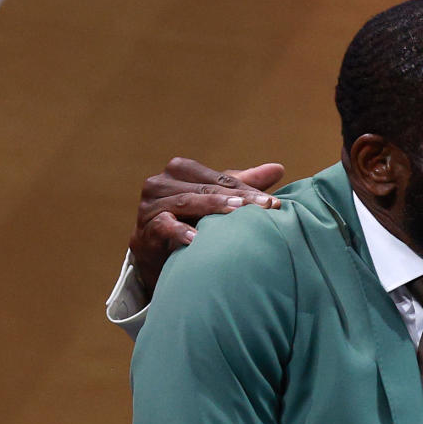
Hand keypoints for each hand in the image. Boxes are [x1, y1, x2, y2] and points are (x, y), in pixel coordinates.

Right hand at [128, 158, 284, 293]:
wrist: (158, 255)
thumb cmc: (192, 221)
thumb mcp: (218, 201)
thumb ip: (244, 185)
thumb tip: (278, 168)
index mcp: (181, 171)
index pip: (220, 179)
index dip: (248, 190)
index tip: (274, 203)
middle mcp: (161, 183)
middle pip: (206, 188)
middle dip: (238, 198)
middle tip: (264, 208)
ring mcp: (150, 206)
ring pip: (185, 202)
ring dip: (212, 208)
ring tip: (236, 213)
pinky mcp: (143, 229)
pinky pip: (162, 226)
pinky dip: (179, 231)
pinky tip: (196, 238)